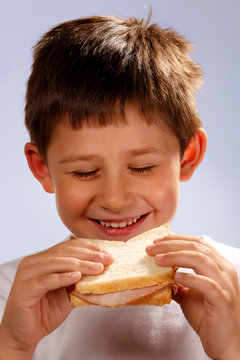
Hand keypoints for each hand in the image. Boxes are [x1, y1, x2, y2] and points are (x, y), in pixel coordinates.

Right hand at [0, 238, 112, 357]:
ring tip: (98, 268)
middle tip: (107, 259)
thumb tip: (102, 270)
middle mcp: (34, 262)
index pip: (68, 246)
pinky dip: (63, 277)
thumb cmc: (45, 312)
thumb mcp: (67, 292)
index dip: (89, 248)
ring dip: (81, 265)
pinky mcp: (25, 288)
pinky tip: (77, 277)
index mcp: (43, 259)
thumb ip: (79, 280)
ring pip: (57, 263)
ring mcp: (27, 273)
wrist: (24, 334)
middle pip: (64, 252)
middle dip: (88, 255)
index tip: (106, 253)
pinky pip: (47, 280)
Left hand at [146, 234, 239, 359]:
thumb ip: (178, 280)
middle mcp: (224, 271)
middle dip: (171, 245)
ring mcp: (225, 284)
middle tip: (152, 248)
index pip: (197, 243)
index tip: (157, 240)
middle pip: (197, 247)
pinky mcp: (223, 300)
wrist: (226, 344)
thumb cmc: (209, 318)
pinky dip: (190, 277)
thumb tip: (159, 270)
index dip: (176, 239)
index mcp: (218, 265)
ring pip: (201, 260)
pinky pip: (207, 284)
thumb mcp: (188, 294)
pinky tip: (176, 276)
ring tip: (158, 259)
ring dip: (176, 257)